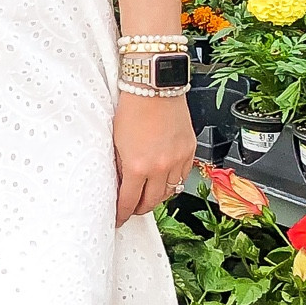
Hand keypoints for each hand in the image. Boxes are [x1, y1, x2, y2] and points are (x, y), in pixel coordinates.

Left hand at [114, 92, 198, 225]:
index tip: (119, 218)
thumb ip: (120, 167)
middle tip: (132, 207)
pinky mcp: (189, 151)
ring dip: (157, 196)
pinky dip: (172, 181)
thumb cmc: (132, 107)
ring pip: (169, 192)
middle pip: (151, 202)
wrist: (154, 86)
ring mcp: (177, 160)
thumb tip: (120, 185)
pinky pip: (182, 176)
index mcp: (137, 166)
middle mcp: (160, 167)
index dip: (122, 214)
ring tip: (147, 194)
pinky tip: (163, 178)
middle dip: (139, 208)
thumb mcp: (116, 141)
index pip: (129, 202)